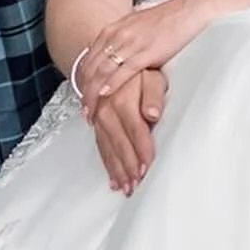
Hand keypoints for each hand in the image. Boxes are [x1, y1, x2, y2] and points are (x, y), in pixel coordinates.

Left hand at [77, 0, 210, 117]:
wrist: (190, 9)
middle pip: (91, 68)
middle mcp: (117, 35)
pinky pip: (125, 70)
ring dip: (93, 94)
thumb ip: (123, 40)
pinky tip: (105, 95)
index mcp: (113, 30)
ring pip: (103, 72)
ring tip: (91, 112)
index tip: (81, 97)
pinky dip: (112, 84)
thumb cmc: (167, 20)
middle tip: (83, 111)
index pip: (89, 60)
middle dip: (84, 92)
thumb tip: (114, 55)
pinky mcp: (147, 51)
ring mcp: (131, 43)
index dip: (82, 81)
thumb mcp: (136, 28)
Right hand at [91, 68, 167, 193]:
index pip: (135, 130)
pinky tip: (113, 179)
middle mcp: (106, 110)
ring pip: (108, 149)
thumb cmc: (137, 71)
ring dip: (117, 170)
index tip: (147, 167)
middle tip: (136, 186)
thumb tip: (153, 114)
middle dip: (128, 166)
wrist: (108, 61)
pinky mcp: (95, 124)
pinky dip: (107, 164)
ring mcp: (98, 118)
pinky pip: (100, 146)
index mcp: (122, 99)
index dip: (141, 150)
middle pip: (119, 143)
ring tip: (126, 188)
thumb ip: (154, 94)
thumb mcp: (151, 75)